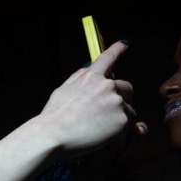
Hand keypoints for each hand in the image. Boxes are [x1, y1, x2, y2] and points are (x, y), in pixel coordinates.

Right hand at [35, 40, 134, 157]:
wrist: (52, 135)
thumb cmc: (53, 117)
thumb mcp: (62, 90)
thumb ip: (78, 79)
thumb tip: (89, 69)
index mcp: (90, 77)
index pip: (107, 58)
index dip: (117, 49)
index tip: (125, 44)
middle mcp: (106, 86)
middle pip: (126, 87)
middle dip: (123, 97)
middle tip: (113, 111)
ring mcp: (115, 102)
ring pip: (128, 109)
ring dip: (120, 117)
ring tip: (102, 129)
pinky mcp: (122, 119)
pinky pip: (128, 126)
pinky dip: (120, 131)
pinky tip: (104, 137)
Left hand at [50, 139, 136, 180]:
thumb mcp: (90, 179)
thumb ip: (103, 161)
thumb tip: (114, 139)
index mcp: (93, 165)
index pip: (107, 149)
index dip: (115, 141)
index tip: (123, 132)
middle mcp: (106, 171)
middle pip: (121, 156)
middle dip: (129, 150)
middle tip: (135, 144)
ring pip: (129, 168)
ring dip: (133, 165)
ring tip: (133, 163)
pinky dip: (134, 180)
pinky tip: (135, 178)